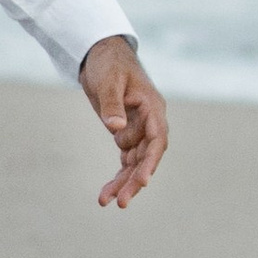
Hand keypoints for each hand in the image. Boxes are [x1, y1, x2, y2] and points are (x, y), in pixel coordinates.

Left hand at [80, 35, 167, 208]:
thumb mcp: (108, 81)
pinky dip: (117, 176)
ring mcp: (139, 130)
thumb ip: (112, 105)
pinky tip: (106, 194)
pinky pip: (125, 161)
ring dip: (123, 183)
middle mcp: (150, 122)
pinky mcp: (126, 135)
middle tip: (120, 202)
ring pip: (135, 164)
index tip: (142, 181)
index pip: (157, 139)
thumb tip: (116, 129)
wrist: (100, 55)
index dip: (151, 162)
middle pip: (147, 157)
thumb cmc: (108, 63)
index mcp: (152, 107)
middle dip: (134, 181)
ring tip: (105, 202)